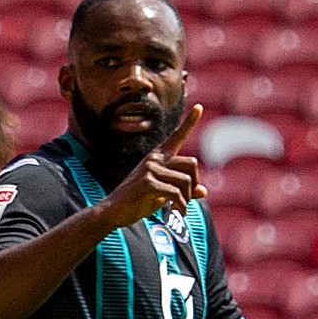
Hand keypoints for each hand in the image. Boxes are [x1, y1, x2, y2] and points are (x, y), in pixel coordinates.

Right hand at [96, 104, 204, 226]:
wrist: (113, 211)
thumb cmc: (137, 202)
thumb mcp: (163, 194)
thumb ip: (183, 191)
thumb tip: (204, 192)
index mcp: (157, 157)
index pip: (177, 137)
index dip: (190, 122)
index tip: (199, 107)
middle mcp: (154, 159)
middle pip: (191, 163)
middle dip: (194, 183)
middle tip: (187, 199)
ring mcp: (150, 169)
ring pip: (186, 181)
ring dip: (187, 199)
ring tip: (179, 209)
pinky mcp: (148, 183)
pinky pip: (177, 193)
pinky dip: (180, 205)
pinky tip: (176, 212)